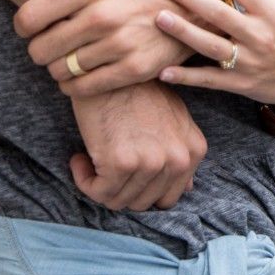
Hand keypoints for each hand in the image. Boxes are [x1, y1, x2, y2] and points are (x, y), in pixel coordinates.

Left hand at [14, 0, 195, 95]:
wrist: (194, 6)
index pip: (26, 19)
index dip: (25, 26)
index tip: (37, 25)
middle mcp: (104, 14)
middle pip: (39, 49)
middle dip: (42, 49)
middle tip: (55, 43)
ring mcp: (120, 43)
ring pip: (59, 71)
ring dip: (60, 68)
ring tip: (73, 56)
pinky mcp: (133, 68)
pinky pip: (81, 88)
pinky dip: (75, 86)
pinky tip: (84, 72)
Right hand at [70, 82, 206, 210]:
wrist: (112, 71)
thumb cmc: (138, 94)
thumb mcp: (173, 121)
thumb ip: (180, 153)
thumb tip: (187, 188)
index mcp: (194, 151)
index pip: (169, 196)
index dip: (142, 188)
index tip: (124, 169)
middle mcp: (179, 159)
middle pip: (143, 202)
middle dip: (121, 190)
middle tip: (104, 167)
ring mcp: (153, 162)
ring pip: (119, 201)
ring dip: (99, 185)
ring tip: (91, 159)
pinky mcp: (123, 162)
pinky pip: (99, 193)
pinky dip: (84, 180)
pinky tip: (80, 158)